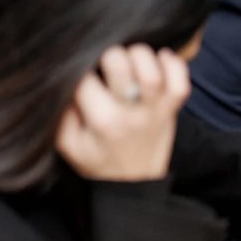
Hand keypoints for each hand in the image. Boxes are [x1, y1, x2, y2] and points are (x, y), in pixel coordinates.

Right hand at [55, 45, 188, 181]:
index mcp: (102, 121)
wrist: (131, 186)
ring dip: (138, 55)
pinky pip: (181, 82)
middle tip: (104, 63)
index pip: (85, 78)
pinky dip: (173, 64)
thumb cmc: (96, 158)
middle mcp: (131, 113)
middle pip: (121, 64)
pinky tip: (158, 60)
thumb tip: (63, 82)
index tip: (78, 73)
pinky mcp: (171, 111)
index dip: (77, 67)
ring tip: (129, 60)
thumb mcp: (67, 143)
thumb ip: (60, 113)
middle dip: (107, 54)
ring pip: (152, 70)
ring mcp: (155, 112)